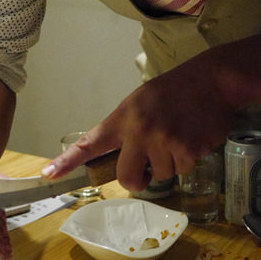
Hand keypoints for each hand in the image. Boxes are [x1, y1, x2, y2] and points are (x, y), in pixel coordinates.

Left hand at [42, 56, 233, 191]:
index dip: (68, 162)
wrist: (211, 80)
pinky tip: (192, 136)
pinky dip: (188, 159)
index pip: (90, 142)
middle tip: (148, 163)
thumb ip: (126, 129)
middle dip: (137, 178)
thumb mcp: (139, 102)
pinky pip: (183, 170)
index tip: (49, 174)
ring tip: (177, 135)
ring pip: (160, 175)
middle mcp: (140, 132)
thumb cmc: (172, 91)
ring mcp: (165, 142)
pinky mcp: (189, 151)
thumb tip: (119, 159)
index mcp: (123, 118)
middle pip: (127, 179)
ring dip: (168, 163)